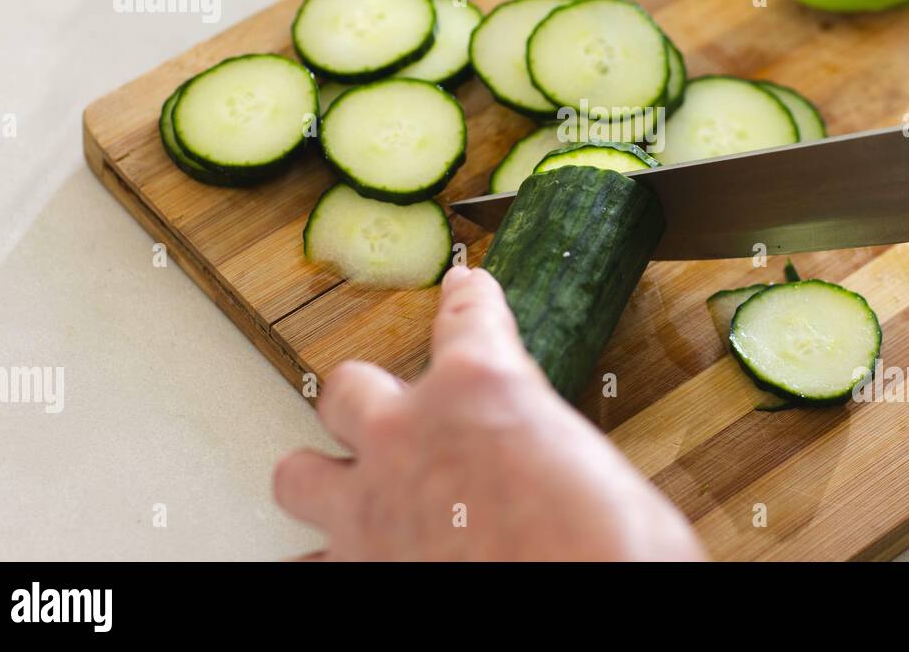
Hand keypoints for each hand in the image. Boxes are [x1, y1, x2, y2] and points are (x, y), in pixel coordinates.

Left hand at [273, 265, 705, 560]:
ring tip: (347, 488)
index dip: (467, 299)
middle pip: (349, 388)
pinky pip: (312, 565)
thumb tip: (562, 477)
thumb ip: (559, 453)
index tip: (463, 290)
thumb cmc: (610, 550)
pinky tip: (351, 563)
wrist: (577, 624)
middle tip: (395, 415)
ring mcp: (368, 510)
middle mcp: (408, 434)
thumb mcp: (603, 472)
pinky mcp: (355, 574)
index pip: (466, 317)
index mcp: (482, 387)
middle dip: (368, 397)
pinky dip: (331, 561)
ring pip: (298, 474)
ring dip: (321, 477)